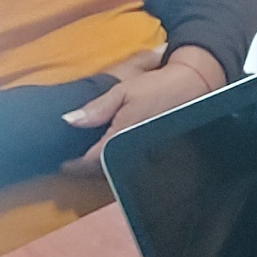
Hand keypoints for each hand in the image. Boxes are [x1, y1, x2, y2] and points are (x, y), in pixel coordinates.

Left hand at [61, 46, 221, 174]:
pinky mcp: (155, 153)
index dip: (74, 164)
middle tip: (71, 163)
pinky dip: (116, 162)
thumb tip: (69, 120)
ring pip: (117, 169)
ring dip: (101, 168)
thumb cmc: (157, 87)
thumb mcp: (123, 91)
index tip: (62, 163)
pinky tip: (111, 155)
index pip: (91, 160)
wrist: (194, 86)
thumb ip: (97, 108)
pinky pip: (130, 163)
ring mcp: (145, 153)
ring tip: (87, 162)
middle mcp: (133, 150)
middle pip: (103, 170)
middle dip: (85, 169)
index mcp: (121, 136)